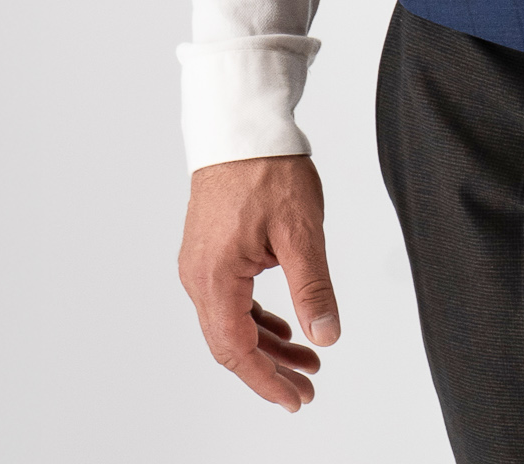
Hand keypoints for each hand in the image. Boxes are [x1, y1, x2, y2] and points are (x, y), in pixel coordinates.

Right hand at [178, 154, 339, 411]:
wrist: (241, 125)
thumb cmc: (267, 168)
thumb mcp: (300, 230)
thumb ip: (312, 288)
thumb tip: (326, 336)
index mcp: (215, 276)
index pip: (237, 350)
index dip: (267, 380)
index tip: (296, 398)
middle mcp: (197, 276)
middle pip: (231, 343)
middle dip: (270, 370)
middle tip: (308, 387)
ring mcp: (200, 263)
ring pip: (230, 322)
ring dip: (266, 345)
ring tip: (307, 358)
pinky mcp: (209, 251)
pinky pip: (229, 299)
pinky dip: (255, 319)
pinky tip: (281, 326)